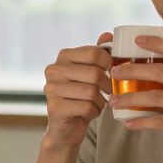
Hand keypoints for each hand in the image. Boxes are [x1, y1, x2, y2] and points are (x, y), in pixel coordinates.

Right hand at [42, 32, 111, 149]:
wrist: (67, 127)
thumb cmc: (82, 96)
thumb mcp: (91, 73)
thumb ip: (99, 54)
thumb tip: (108, 35)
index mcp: (63, 56)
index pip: (94, 52)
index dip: (109, 63)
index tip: (111, 73)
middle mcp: (53, 70)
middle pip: (94, 73)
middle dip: (107, 85)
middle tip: (108, 92)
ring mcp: (51, 89)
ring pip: (91, 92)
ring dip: (101, 101)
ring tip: (98, 103)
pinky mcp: (54, 107)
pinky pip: (87, 107)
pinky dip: (94, 112)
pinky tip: (90, 112)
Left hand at [108, 35, 162, 162]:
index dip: (157, 42)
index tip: (137, 40)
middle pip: (161, 72)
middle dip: (133, 70)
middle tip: (114, 72)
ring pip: (157, 97)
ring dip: (130, 98)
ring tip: (113, 100)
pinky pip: (162, 122)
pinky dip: (142, 122)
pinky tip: (129, 124)